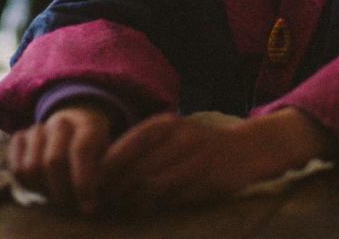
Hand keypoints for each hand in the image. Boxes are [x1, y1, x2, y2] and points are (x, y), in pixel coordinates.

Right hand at [8, 104, 113, 212]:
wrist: (74, 129)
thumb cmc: (96, 153)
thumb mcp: (109, 160)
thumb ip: (104, 175)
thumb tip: (92, 201)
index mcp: (89, 125)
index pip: (81, 150)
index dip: (83, 182)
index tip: (89, 207)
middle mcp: (62, 122)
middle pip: (53, 161)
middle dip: (62, 191)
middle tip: (70, 205)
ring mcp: (38, 128)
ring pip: (30, 167)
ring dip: (43, 189)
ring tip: (57, 195)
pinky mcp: (19, 137)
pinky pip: (15, 169)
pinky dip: (27, 184)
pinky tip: (42, 186)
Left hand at [99, 108, 331, 208]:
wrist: (250, 148)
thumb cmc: (201, 146)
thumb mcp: (171, 137)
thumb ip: (140, 151)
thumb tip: (99, 176)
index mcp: (163, 125)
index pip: (120, 150)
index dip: (101, 174)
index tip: (88, 191)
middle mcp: (177, 138)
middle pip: (130, 171)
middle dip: (111, 192)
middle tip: (98, 208)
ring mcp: (194, 158)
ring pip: (147, 187)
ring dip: (129, 204)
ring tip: (118, 212)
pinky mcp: (207, 179)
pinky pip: (170, 199)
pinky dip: (153, 208)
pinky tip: (145, 213)